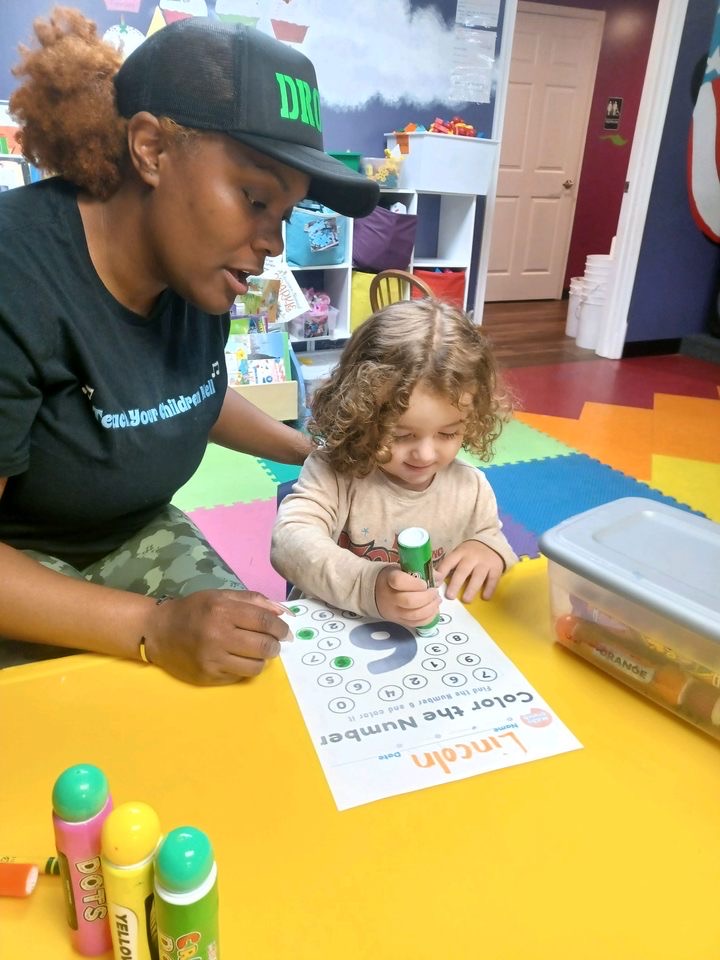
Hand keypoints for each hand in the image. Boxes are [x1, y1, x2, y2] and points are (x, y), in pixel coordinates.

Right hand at [141, 590, 290, 685]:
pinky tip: (236, 659)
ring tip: (255, 652)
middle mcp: (218, 636)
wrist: (159, 631)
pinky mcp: (208, 677)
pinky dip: (243, 668)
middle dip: (275, 645)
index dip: (280, 628)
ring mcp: (212, 659)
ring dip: (261, 660)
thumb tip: (281, 612)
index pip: (265, 622)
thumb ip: (252, 600)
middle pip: (264, 647)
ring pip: (255, 667)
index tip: (285, 631)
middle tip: (273, 643)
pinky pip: (239, 676)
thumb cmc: (193, 610)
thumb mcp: (220, 596)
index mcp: (222, 611)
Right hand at [375, 566, 440, 628]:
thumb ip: (422, 570)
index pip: (400, 582)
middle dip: (428, 597)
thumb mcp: (404, 568)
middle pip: (410, 601)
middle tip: (434, 592)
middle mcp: (391, 597)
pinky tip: (433, 609)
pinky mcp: (400, 621)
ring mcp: (395, 611)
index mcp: (390, 579)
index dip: (416, 583)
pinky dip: (429, 618)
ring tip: (436, 600)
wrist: (376, 592)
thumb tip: (438, 577)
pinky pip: (416, 623)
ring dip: (431, 608)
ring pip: (415, 615)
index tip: (424, 583)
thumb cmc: (394, 578)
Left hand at [434, 540, 504, 602]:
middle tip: (450, 596)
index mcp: (460, 553)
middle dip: (456, 584)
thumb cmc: (471, 553)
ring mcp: (485, 562)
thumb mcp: (460, 554)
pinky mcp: (496, 568)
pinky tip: (485, 597)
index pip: (449, 562)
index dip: (442, 572)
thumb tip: (437, 582)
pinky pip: (493, 579)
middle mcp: (472, 557)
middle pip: (463, 571)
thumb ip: (451, 566)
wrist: (492, 544)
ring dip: (471, 589)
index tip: (436, 584)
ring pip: (478, 576)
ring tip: (466, 600)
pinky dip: (489, 589)